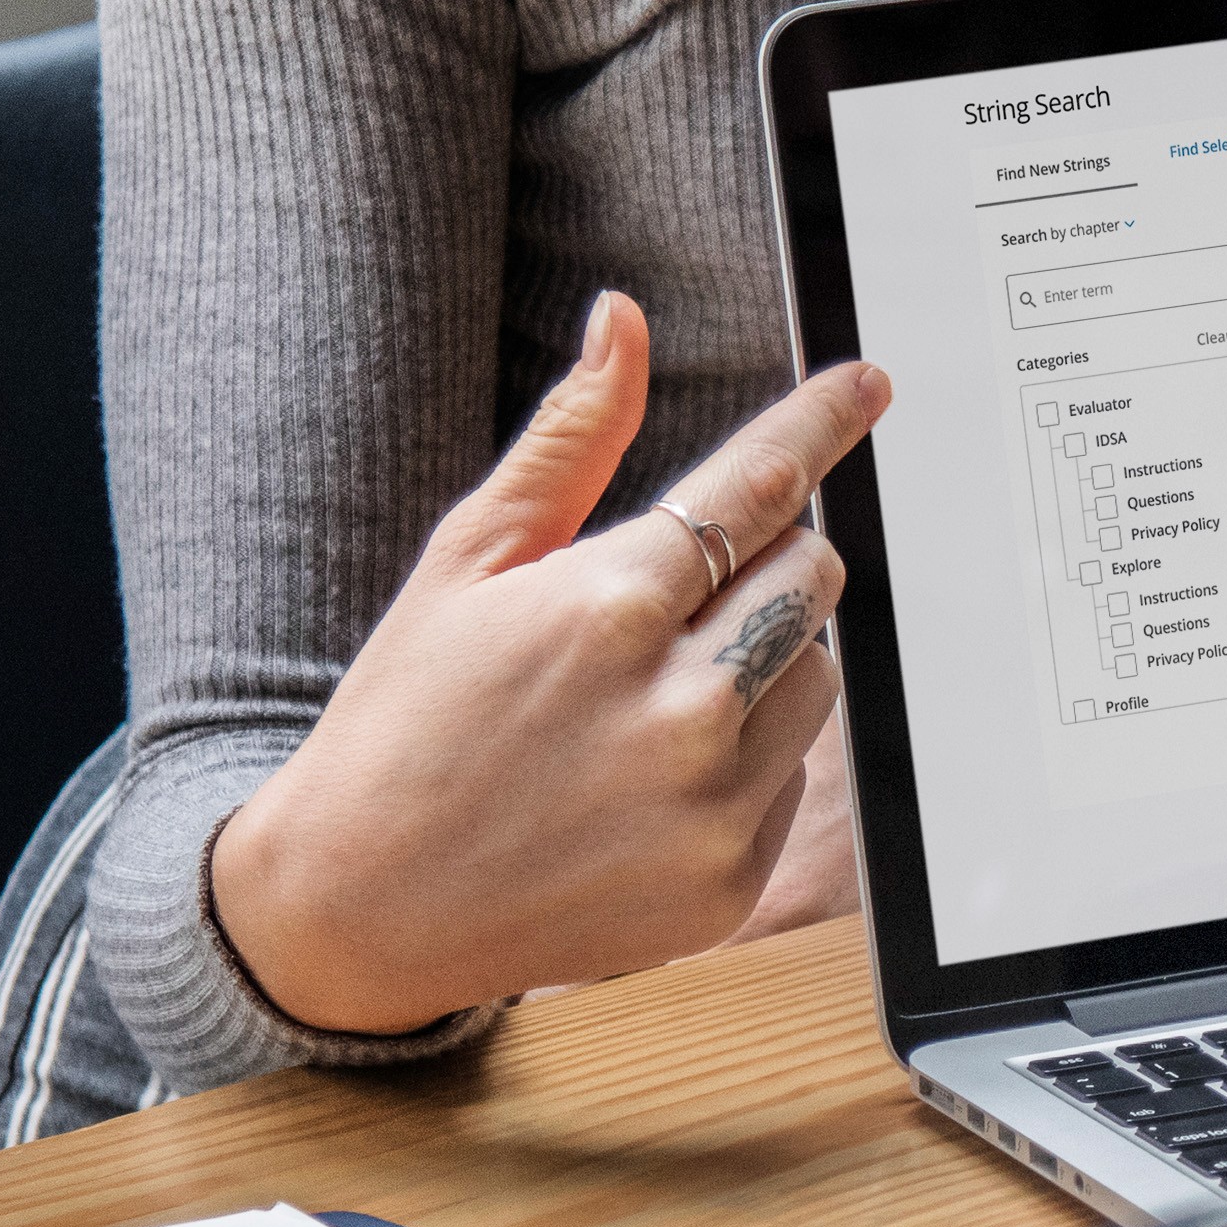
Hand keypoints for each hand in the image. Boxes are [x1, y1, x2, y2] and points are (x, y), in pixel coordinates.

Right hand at [208, 294, 890, 1034]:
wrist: (361, 905)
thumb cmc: (404, 721)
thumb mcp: (465, 563)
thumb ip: (569, 441)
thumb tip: (624, 321)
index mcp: (610, 606)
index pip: (761, 485)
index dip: (821, 424)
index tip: (865, 385)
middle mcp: (679, 705)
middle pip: (811, 576)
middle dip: (769, 559)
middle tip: (687, 588)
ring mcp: (712, 802)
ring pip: (816, 675)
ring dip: (764, 660)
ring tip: (651, 693)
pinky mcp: (729, 879)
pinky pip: (793, 776)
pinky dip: (746, 759)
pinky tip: (647, 776)